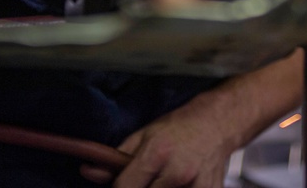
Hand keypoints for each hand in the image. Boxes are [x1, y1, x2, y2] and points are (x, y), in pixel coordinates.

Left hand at [79, 96, 231, 186]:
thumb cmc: (180, 127)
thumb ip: (116, 158)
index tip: (121, 186)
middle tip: (145, 180)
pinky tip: (178, 184)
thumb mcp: (144, 135)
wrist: (218, 124)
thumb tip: (88, 172)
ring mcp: (195, 187)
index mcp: (157, 153)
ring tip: (162, 182)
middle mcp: (177, 172)